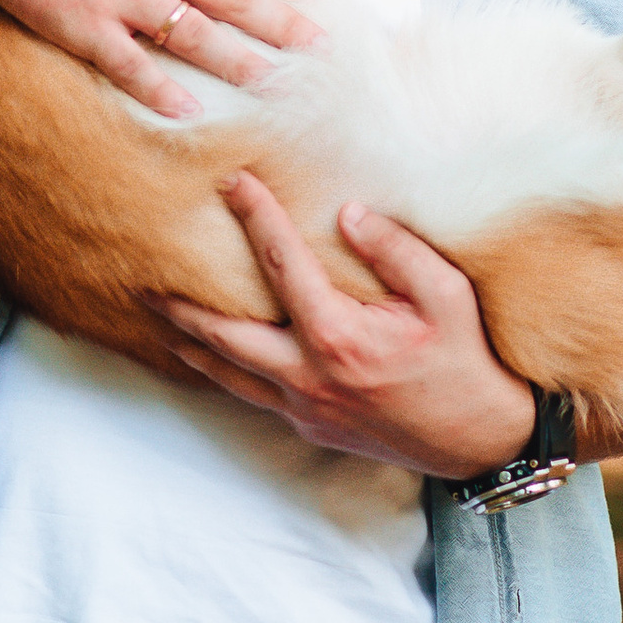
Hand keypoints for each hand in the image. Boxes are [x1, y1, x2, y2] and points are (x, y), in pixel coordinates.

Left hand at [147, 175, 540, 473]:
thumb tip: (347, 213)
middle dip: (181, 305)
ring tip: (156, 315)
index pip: (283, 266)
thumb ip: (397, 250)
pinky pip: (251, 392)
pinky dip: (224, 369)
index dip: (255, 218)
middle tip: (142, 278)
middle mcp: (309, 375)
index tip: (232, 182)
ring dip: (190, 342)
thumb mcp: (446, 295)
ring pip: (228, 372)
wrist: (480, 440)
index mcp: (339, 337)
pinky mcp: (309, 424)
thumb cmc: (465, 361)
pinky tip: (209, 353)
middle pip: (224, 336)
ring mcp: (304, 406)